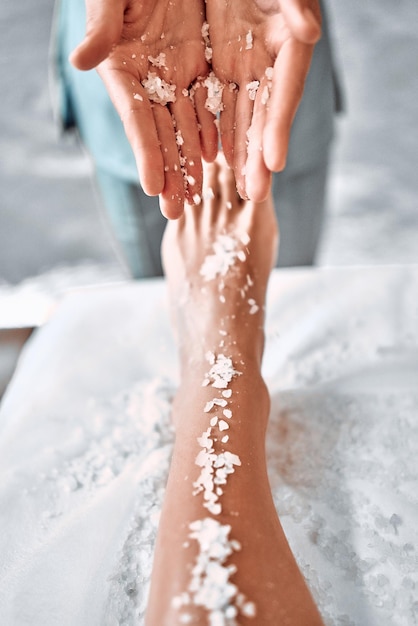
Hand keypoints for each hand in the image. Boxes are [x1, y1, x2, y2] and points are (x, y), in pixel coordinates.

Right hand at [70, 0, 218, 218]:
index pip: (136, 119)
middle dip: (170, 173)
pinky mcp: (198, 63)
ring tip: (200, 195)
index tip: (153, 187)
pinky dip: (213, 131)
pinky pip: (209, 103)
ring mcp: (174, 74)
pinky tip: (220, 158)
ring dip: (192, 162)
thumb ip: (101, 28)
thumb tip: (80, 62)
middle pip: (161, 134)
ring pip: (187, 126)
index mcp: (123, 69)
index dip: (146, 152)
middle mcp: (148, 79)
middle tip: (177, 212)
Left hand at [206, 0, 320, 200]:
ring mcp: (239, 64)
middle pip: (262, 114)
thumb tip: (309, 34)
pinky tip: (206, 160)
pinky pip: (210, 104)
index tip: (274, 162)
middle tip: (255, 195)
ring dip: (235, 155)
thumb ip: (292, 3)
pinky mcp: (214, 64)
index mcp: (284, 39)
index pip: (284, 89)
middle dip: (257, 156)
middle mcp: (265, 59)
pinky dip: (209, 133)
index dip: (278, 126)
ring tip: (235, 189)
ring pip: (236, 117)